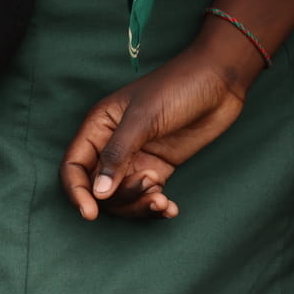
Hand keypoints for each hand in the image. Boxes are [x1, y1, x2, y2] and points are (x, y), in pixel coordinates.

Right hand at [59, 38, 253, 220]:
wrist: (220, 81)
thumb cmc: (178, 86)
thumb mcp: (144, 118)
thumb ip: (118, 154)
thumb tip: (98, 192)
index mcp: (99, 126)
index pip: (74, 166)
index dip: (77, 192)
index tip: (91, 213)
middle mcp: (113, 144)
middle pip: (98, 188)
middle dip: (120, 198)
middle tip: (149, 186)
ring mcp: (136, 158)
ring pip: (122, 197)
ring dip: (139, 205)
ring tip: (162, 200)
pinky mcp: (158, 167)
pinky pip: (147, 196)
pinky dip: (155, 207)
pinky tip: (170, 209)